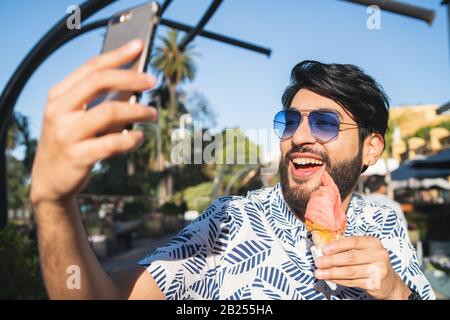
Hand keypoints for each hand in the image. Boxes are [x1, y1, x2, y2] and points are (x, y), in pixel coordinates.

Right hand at [30, 39, 156, 205]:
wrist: (50, 180)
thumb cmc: (71, 143)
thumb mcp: (77, 118)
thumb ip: (100, 103)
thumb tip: (135, 85)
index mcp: (58, 96)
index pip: (91, 68)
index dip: (117, 55)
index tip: (140, 46)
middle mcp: (59, 111)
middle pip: (100, 82)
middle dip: (131, 78)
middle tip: (152, 81)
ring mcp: (66, 134)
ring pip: (110, 112)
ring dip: (137, 111)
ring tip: (152, 114)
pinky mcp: (77, 156)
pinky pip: (113, 143)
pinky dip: (132, 139)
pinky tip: (139, 138)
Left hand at [314, 236, 410, 299]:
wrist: (389, 282)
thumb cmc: (370, 262)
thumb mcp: (364, 251)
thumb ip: (348, 248)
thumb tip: (324, 249)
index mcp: (374, 243)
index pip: (353, 242)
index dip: (337, 245)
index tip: (323, 249)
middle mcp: (379, 256)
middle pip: (350, 258)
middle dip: (331, 260)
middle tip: (318, 262)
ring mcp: (378, 271)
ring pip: (350, 272)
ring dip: (332, 273)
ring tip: (319, 273)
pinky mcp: (375, 284)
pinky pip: (352, 282)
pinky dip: (339, 280)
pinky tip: (330, 278)